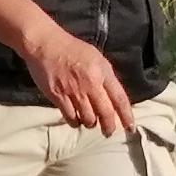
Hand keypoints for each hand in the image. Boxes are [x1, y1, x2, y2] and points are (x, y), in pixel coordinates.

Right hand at [19, 23, 137, 135]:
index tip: (130, 127)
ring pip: (88, 119)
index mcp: (103, 72)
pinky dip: (75, 122)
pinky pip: (70, 117)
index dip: (127, 116)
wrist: (45, 43)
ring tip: (89, 122)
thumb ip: (105, 77)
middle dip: (109, 127)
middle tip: (108, 132)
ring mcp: (74, 91)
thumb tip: (112, 98)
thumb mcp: (95, 58)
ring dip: (90, 124)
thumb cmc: (71, 49)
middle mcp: (91, 83)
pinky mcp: (58, 96)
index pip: (120, 99)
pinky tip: (75, 119)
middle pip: (105, 113)